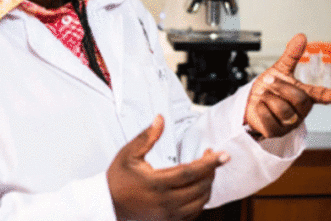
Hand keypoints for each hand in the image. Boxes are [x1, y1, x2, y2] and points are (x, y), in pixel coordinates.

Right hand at [107, 115, 228, 220]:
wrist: (107, 205)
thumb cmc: (117, 178)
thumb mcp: (128, 154)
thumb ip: (146, 137)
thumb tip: (160, 119)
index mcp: (155, 183)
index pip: (191, 172)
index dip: (210, 163)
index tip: (224, 155)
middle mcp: (164, 202)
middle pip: (200, 187)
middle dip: (212, 171)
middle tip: (213, 156)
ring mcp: (168, 215)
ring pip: (200, 202)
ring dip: (208, 185)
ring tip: (207, 171)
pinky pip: (193, 213)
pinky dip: (201, 200)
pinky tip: (199, 187)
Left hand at [244, 33, 330, 138]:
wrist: (249, 104)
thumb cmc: (269, 89)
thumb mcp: (279, 70)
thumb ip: (291, 55)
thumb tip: (301, 36)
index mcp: (304, 95)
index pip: (320, 95)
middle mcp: (300, 111)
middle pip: (298, 98)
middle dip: (280, 86)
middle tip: (268, 80)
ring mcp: (289, 123)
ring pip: (282, 109)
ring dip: (268, 97)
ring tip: (263, 95)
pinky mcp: (275, 132)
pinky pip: (268, 119)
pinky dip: (259, 108)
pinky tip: (259, 106)